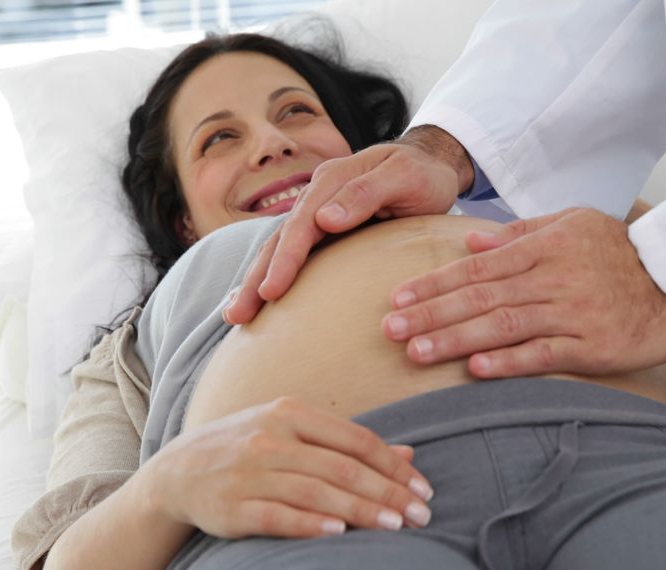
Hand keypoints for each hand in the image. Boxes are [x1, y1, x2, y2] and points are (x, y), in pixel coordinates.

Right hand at [141, 397, 433, 539]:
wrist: (177, 472)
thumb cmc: (248, 449)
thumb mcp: (293, 432)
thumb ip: (347, 443)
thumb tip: (408, 455)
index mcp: (290, 412)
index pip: (356, 439)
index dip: (394, 466)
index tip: (423, 488)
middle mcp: (270, 438)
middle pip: (342, 467)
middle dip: (388, 492)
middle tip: (421, 514)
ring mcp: (249, 472)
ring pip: (315, 492)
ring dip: (360, 511)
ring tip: (395, 525)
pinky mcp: (231, 506)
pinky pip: (277, 516)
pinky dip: (309, 524)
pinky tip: (339, 534)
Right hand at [223, 125, 474, 324]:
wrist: (430, 164)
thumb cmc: (422, 174)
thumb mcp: (405, 177)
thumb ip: (366, 193)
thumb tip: (325, 220)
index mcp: (332, 181)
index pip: (301, 225)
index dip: (284, 259)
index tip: (270, 292)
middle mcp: (317, 197)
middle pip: (279, 240)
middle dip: (255, 278)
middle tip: (236, 315)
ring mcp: (317, 213)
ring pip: (279, 249)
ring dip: (256, 282)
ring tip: (235, 315)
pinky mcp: (323, 230)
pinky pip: (294, 254)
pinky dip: (273, 275)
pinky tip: (259, 299)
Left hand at [381, 208, 665, 377]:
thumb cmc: (621, 250)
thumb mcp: (573, 223)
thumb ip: (521, 233)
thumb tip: (471, 239)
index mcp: (544, 246)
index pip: (477, 265)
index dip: (435, 282)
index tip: (399, 297)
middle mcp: (553, 277)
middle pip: (481, 296)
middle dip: (431, 313)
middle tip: (390, 329)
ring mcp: (573, 313)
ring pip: (504, 325)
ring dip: (457, 339)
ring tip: (417, 352)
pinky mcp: (593, 346)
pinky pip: (545, 354)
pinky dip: (510, 362)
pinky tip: (476, 370)